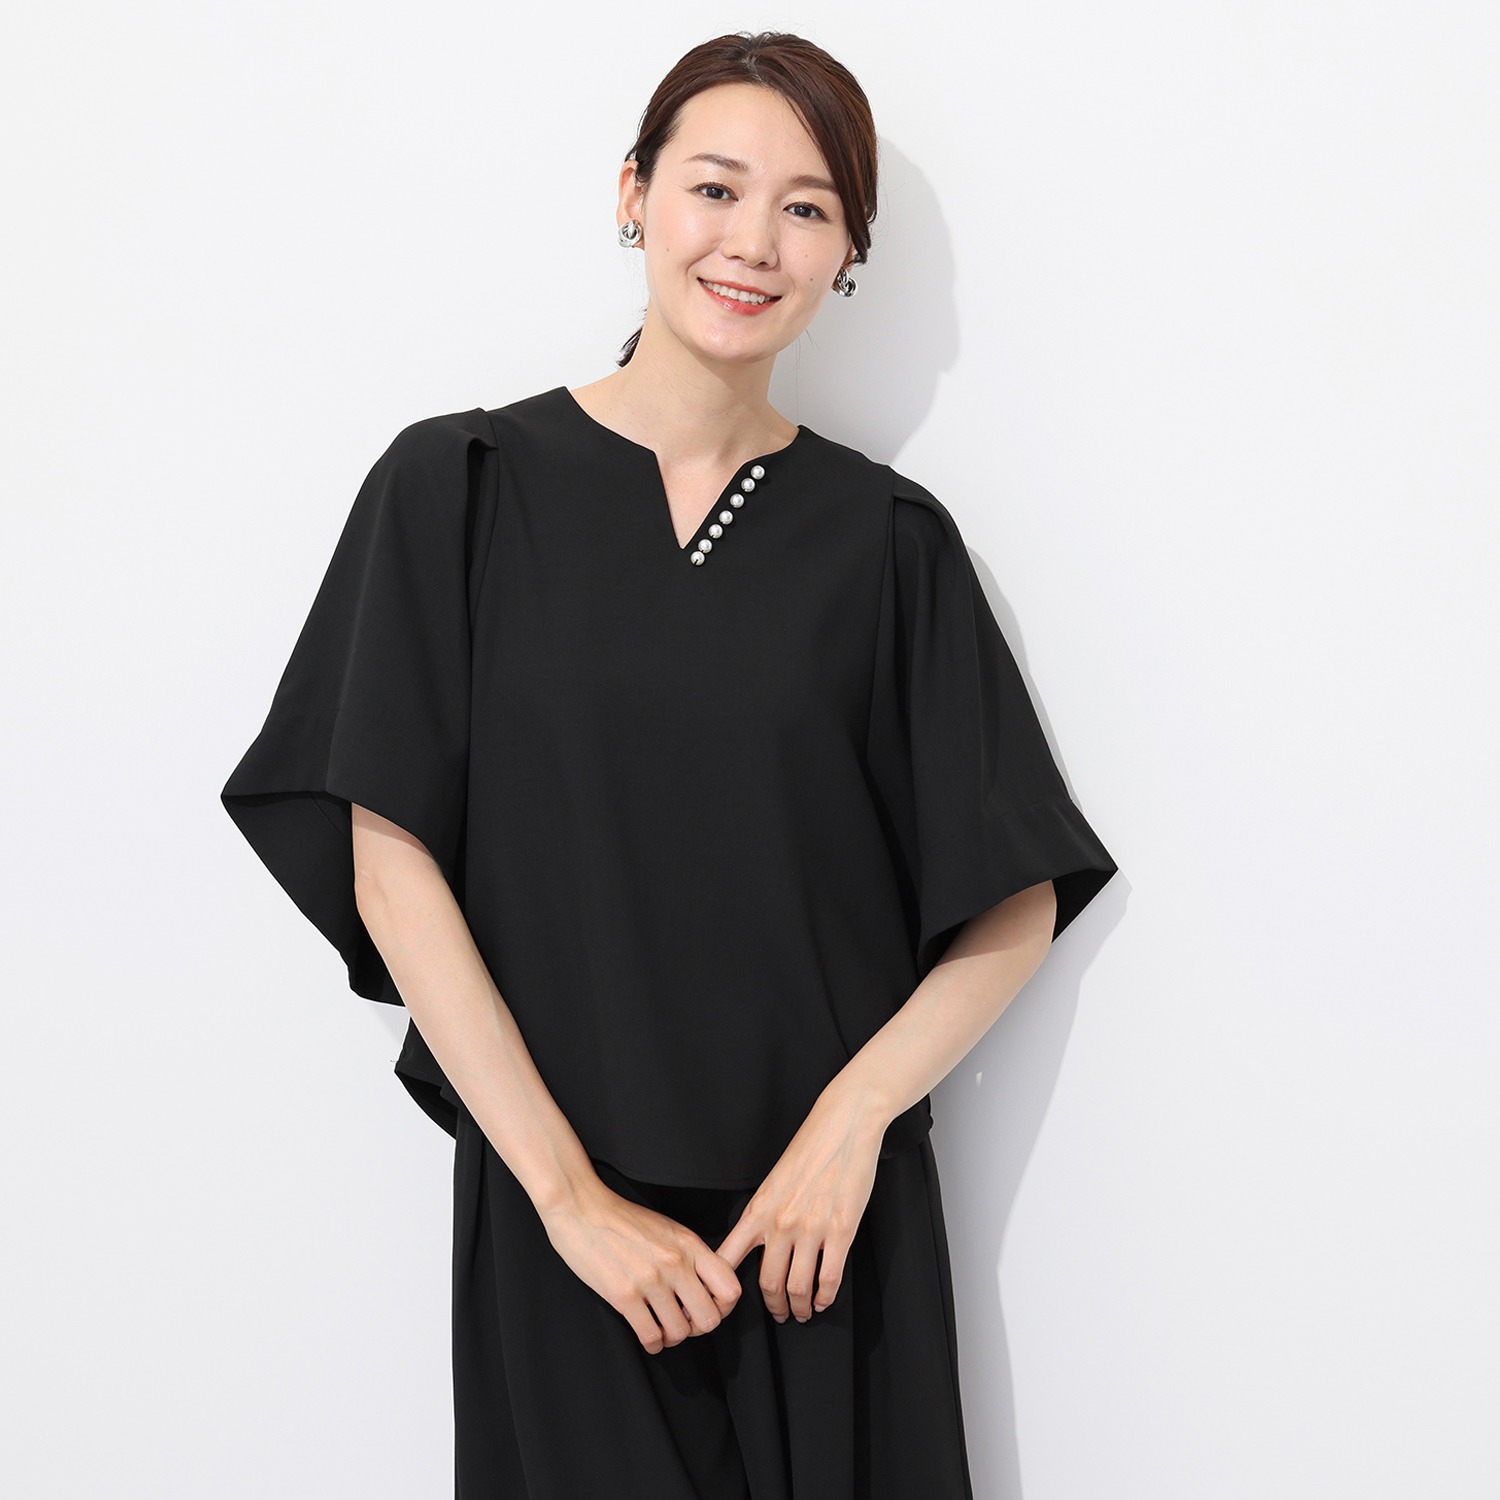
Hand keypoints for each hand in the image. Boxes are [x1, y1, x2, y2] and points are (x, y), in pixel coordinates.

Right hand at [536, 1176, 742, 1353]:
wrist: (582, 1209)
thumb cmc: (624, 1219)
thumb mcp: (667, 1229)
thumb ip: (690, 1256)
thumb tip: (704, 1290)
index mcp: (689, 1244)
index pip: (730, 1288)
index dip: (724, 1307)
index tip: (709, 1308)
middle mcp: (675, 1263)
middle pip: (709, 1318)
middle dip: (698, 1327)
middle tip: (684, 1322)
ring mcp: (650, 1280)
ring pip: (679, 1332)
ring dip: (673, 1337)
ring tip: (663, 1329)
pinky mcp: (623, 1295)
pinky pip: (650, 1336)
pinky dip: (653, 1343)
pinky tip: (649, 1336)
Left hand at [714, 1088, 885, 1322]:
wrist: (842, 1125)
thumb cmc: (809, 1149)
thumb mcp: (774, 1181)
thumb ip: (765, 1213)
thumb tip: (759, 1244)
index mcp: (758, 1209)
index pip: (729, 1258)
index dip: (724, 1289)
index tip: (725, 1304)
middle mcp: (780, 1223)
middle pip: (768, 1283)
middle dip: (773, 1306)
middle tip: (779, 1314)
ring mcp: (811, 1228)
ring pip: (798, 1287)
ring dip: (800, 1307)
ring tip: (803, 1312)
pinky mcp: (841, 1230)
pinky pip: (829, 1278)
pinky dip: (826, 1297)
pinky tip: (824, 1300)